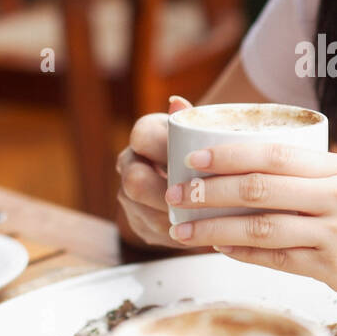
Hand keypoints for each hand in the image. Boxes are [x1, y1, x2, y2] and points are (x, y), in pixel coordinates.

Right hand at [117, 94, 190, 247]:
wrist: (195, 172)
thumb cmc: (203, 146)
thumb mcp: (202, 129)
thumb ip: (193, 118)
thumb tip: (177, 102)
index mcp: (144, 135)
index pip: (142, 137)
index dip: (165, 149)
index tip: (192, 159)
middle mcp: (130, 165)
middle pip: (135, 182)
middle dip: (167, 192)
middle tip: (198, 197)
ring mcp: (131, 198)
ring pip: (146, 213)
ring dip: (176, 217)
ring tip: (206, 218)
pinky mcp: (142, 225)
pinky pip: (158, 233)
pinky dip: (182, 233)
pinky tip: (204, 231)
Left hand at [164, 140, 336, 335]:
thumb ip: (323, 187)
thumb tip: (271, 182)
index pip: (274, 150)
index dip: (227, 151)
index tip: (192, 156)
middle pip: (259, 181)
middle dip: (208, 187)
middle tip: (172, 192)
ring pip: (259, 221)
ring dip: (213, 224)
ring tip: (181, 226)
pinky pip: (276, 258)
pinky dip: (242, 254)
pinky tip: (219, 252)